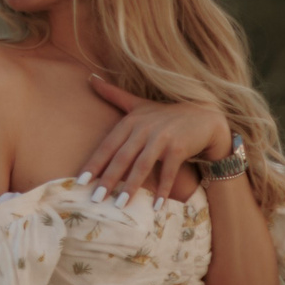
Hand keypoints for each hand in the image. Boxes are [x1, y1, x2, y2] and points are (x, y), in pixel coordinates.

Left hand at [81, 83, 229, 206]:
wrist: (204, 117)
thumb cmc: (166, 115)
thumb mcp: (139, 104)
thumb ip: (114, 95)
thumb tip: (90, 78)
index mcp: (131, 121)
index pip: (108, 145)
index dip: (94, 163)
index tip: (80, 181)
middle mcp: (145, 128)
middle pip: (122, 157)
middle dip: (108, 179)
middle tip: (96, 198)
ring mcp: (163, 137)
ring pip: (143, 165)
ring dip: (132, 187)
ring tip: (120, 205)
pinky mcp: (179, 147)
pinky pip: (168, 171)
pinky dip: (162, 188)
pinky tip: (156, 205)